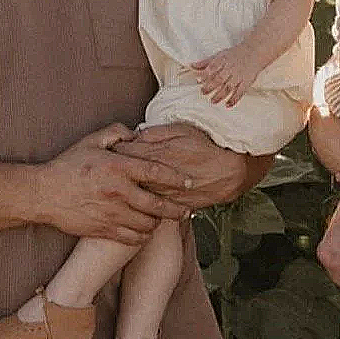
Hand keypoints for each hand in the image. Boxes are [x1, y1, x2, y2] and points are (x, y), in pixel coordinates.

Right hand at [39, 123, 191, 244]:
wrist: (43, 193)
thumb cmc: (68, 165)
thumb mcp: (92, 140)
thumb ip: (117, 132)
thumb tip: (137, 135)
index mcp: (118, 167)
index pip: (156, 172)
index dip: (176, 178)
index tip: (189, 182)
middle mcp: (118, 192)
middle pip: (157, 205)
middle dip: (176, 209)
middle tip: (185, 211)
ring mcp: (111, 213)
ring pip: (147, 224)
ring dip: (158, 223)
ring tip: (162, 219)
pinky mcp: (103, 230)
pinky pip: (132, 238)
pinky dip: (142, 236)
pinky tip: (144, 230)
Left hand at [113, 123, 267, 208]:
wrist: (230, 172)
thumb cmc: (206, 146)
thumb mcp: (181, 130)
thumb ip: (155, 133)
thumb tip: (135, 135)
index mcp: (157, 154)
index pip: (124, 153)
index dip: (114, 151)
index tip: (109, 149)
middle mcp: (158, 177)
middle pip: (126, 177)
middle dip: (116, 174)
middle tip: (109, 171)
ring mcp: (164, 194)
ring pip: (137, 195)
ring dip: (127, 191)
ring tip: (119, 188)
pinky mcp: (172, 206)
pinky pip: (152, 208)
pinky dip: (143, 205)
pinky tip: (138, 202)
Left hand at [190, 45, 262, 106]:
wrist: (255, 52)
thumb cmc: (234, 54)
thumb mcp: (219, 55)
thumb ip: (206, 62)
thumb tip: (192, 66)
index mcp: (223, 61)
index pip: (212, 68)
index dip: (205, 75)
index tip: (198, 81)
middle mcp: (231, 69)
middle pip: (219, 79)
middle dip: (210, 87)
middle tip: (203, 92)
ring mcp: (239, 76)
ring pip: (228, 87)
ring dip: (220, 95)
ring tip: (213, 101)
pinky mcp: (247, 82)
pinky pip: (240, 92)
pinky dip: (234, 99)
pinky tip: (228, 105)